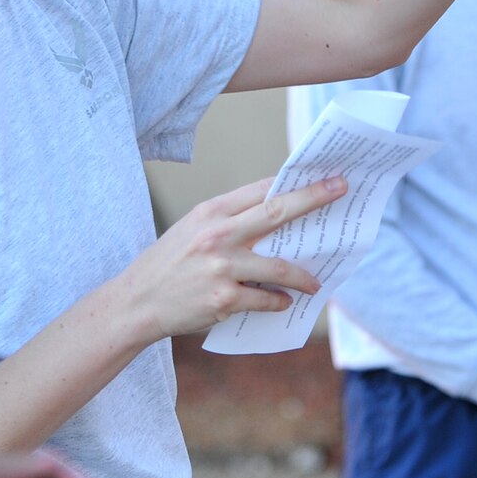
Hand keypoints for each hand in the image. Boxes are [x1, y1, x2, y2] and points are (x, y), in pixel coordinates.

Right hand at [115, 176, 346, 339]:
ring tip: (315, 282)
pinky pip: (265, 299)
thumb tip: (277, 217)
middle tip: (340, 191)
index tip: (322, 175)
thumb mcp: (192, 229)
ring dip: (303, 276)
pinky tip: (283, 302)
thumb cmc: (169, 264)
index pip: (261, 189)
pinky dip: (278, 301)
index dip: (294, 182)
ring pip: (279, 267)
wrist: (136, 302)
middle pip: (277, 212)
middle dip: (313, 199)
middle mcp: (218, 234)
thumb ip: (229, 220)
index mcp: (211, 212)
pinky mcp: (223, 299)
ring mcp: (221, 267)